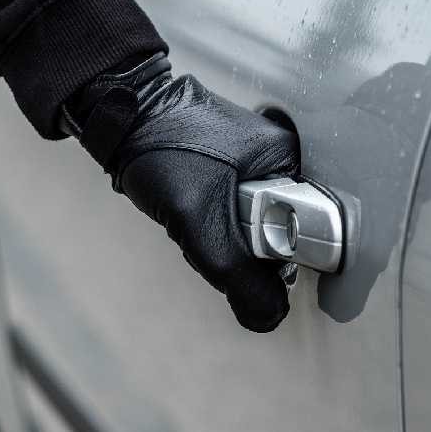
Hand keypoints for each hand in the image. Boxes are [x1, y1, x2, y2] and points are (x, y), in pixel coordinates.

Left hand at [63, 54, 299, 331]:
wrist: (120, 115)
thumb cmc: (162, 146)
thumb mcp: (201, 216)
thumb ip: (237, 273)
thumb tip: (268, 316)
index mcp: (290, 157)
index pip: (310, 228)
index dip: (279, 256)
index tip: (251, 259)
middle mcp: (280, 158)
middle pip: (280, 234)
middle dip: (243, 248)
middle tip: (209, 231)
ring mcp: (254, 164)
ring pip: (252, 230)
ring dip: (222, 238)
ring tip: (192, 215)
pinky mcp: (229, 171)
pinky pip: (231, 217)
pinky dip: (209, 225)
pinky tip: (187, 212)